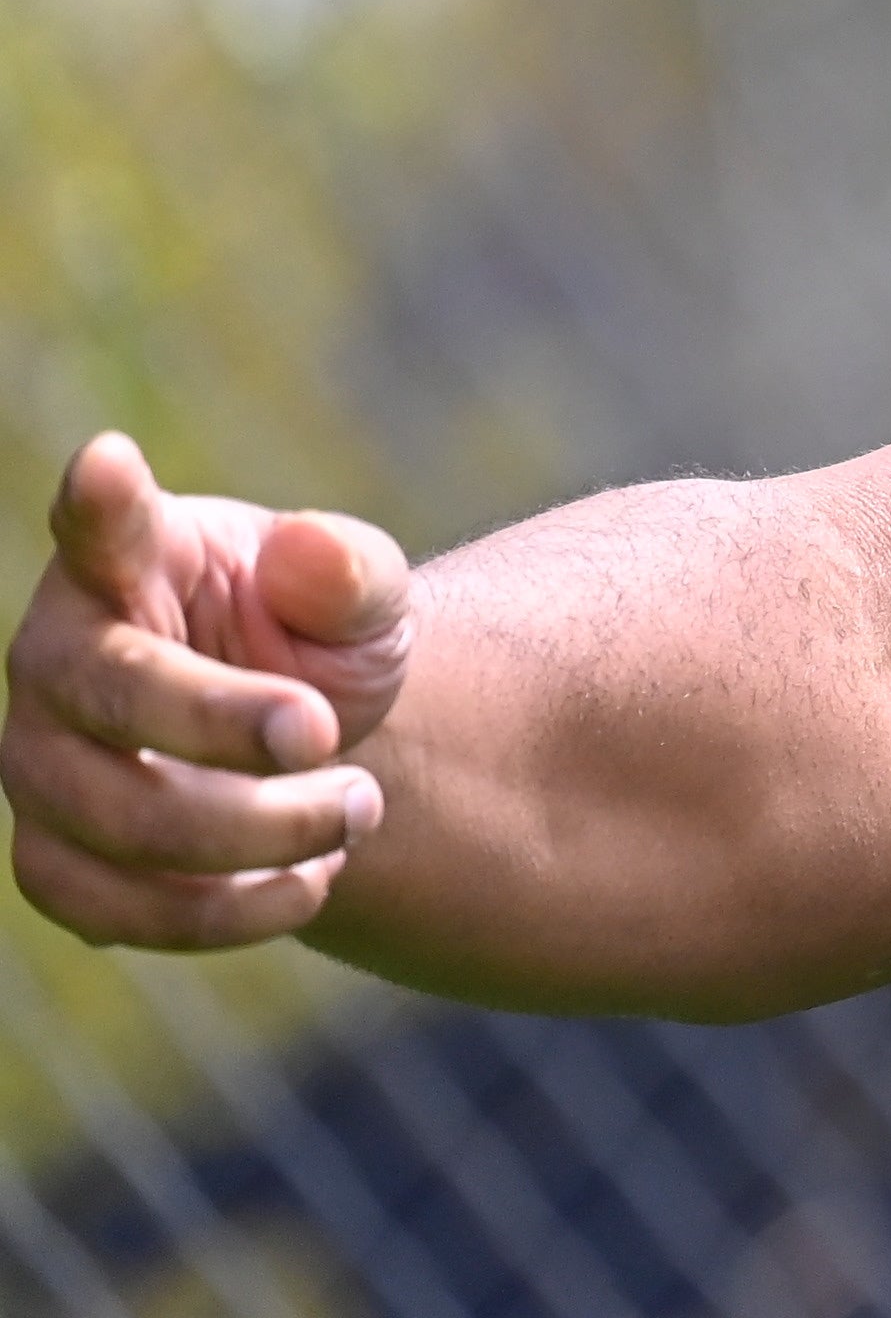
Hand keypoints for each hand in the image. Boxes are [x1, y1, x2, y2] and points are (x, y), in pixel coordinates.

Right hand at [5, 434, 413, 950]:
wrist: (307, 747)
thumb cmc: (319, 642)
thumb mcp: (366, 600)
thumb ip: (351, 575)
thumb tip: (310, 556)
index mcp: (135, 561)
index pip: (102, 527)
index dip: (99, 501)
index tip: (109, 463)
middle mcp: (60, 655)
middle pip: (118, 699)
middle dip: (235, 732)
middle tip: (338, 739)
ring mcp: (39, 760)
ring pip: (109, 820)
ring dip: (250, 834)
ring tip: (356, 811)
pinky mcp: (51, 853)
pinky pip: (102, 906)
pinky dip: (216, 912)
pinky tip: (304, 882)